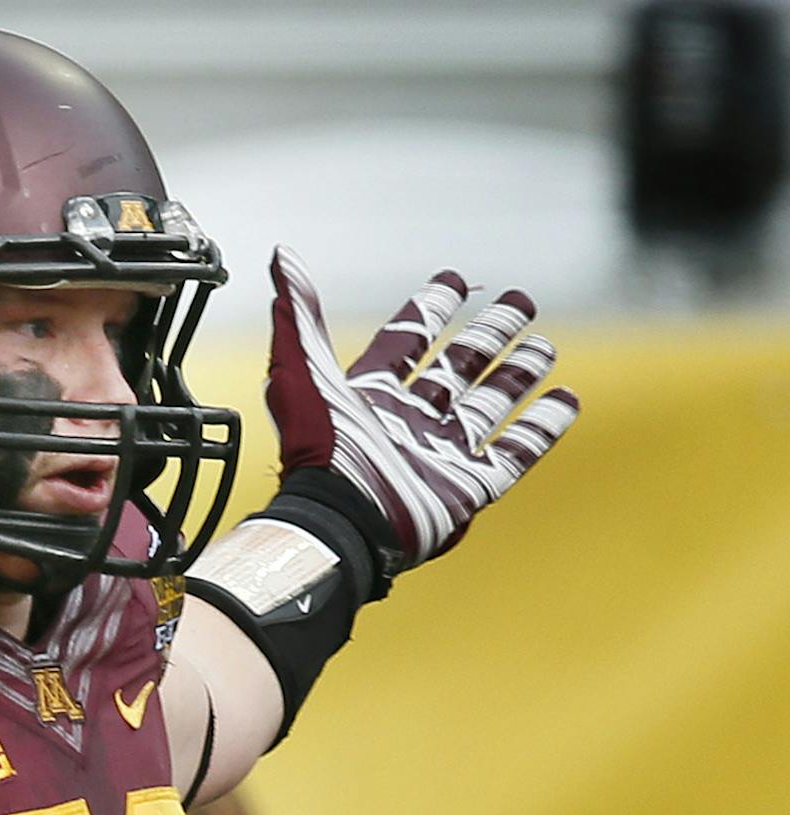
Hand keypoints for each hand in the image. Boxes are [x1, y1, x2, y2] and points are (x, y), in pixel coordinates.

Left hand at [264, 247, 579, 566]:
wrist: (340, 523)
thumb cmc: (319, 453)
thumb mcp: (301, 373)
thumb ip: (298, 315)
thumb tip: (282, 257)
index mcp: (369, 394)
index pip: (406, 341)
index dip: (430, 310)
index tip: (453, 281)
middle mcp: (408, 421)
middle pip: (457, 368)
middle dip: (487, 335)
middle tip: (522, 301)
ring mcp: (439, 454)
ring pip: (487, 405)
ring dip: (516, 374)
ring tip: (544, 345)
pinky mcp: (466, 488)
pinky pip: (512, 453)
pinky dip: (539, 427)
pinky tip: (565, 399)